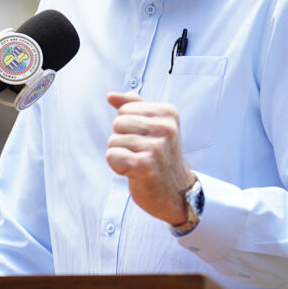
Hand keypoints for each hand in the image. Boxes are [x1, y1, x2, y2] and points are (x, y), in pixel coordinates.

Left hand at [106, 92, 196, 224]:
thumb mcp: (153, 126)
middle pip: (118, 123)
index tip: (145, 140)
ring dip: (121, 155)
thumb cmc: (160, 157)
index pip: (125, 109)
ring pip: (113, 141)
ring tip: (139, 163)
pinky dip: (117, 166)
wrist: (176, 193)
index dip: (128, 126)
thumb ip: (132, 106)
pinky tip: (133, 172)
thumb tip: (111, 96)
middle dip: (123, 140)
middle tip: (141, 153)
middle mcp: (165, 128)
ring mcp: (156, 147)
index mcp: (168, 113)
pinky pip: (112, 155)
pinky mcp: (144, 165)